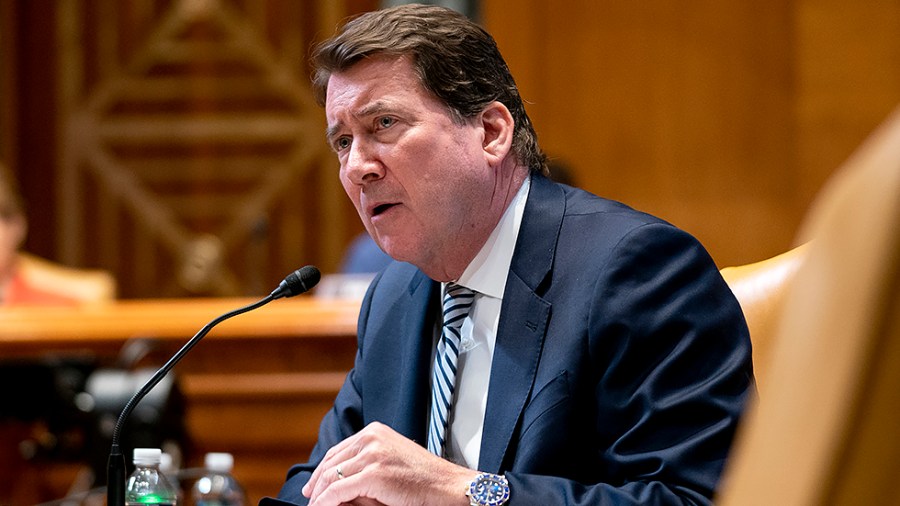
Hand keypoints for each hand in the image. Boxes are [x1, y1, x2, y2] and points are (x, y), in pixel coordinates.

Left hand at [302, 421, 476, 505]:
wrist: (447, 486)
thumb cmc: (423, 478)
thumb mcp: (391, 460)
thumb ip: (366, 463)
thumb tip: (338, 479)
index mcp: (375, 431)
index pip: (338, 450)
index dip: (322, 468)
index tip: (314, 484)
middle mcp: (371, 438)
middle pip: (331, 462)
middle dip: (316, 482)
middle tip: (309, 497)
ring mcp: (372, 454)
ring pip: (331, 477)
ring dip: (319, 495)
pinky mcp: (373, 474)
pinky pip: (337, 491)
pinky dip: (325, 502)